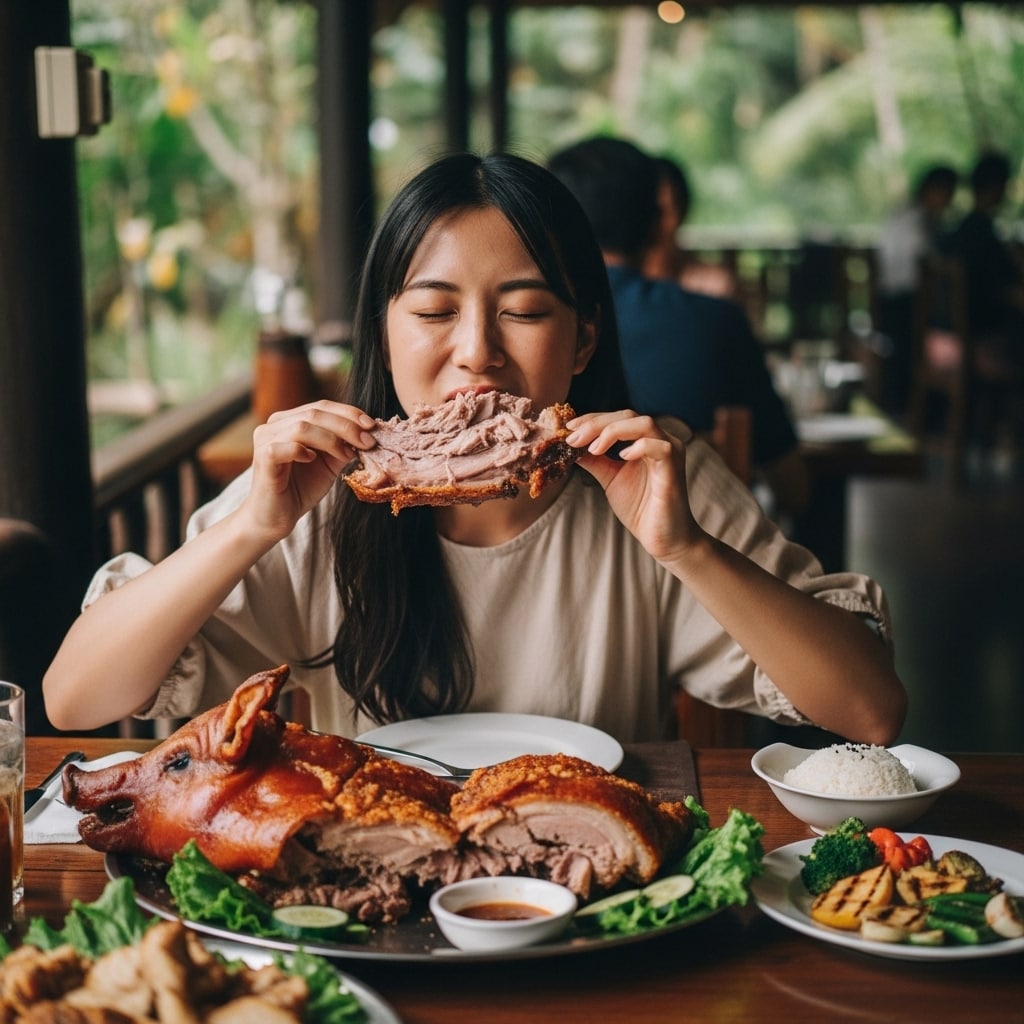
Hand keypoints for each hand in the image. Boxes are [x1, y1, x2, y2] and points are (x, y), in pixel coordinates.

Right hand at [242, 400, 376, 540]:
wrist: (275, 518)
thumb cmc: (300, 489)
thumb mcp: (329, 464)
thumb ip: (344, 447)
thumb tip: (368, 435)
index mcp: (289, 421)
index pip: (322, 406)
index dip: (349, 413)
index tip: (372, 426)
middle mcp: (275, 425)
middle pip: (315, 413)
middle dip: (346, 426)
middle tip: (368, 442)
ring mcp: (265, 440)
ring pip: (302, 427)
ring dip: (331, 440)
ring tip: (347, 455)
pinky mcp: (263, 458)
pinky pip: (283, 446)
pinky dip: (302, 450)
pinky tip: (313, 459)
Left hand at [566, 411, 703, 562]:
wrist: (663, 539)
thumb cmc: (641, 508)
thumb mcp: (610, 478)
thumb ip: (595, 460)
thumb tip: (570, 445)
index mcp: (645, 440)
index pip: (618, 418)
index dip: (592, 419)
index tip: (568, 429)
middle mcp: (659, 441)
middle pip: (628, 415)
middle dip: (596, 424)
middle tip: (573, 437)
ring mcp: (670, 452)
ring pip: (644, 424)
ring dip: (613, 431)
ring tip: (593, 448)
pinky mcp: (674, 469)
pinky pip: (660, 447)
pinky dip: (639, 447)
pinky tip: (622, 456)